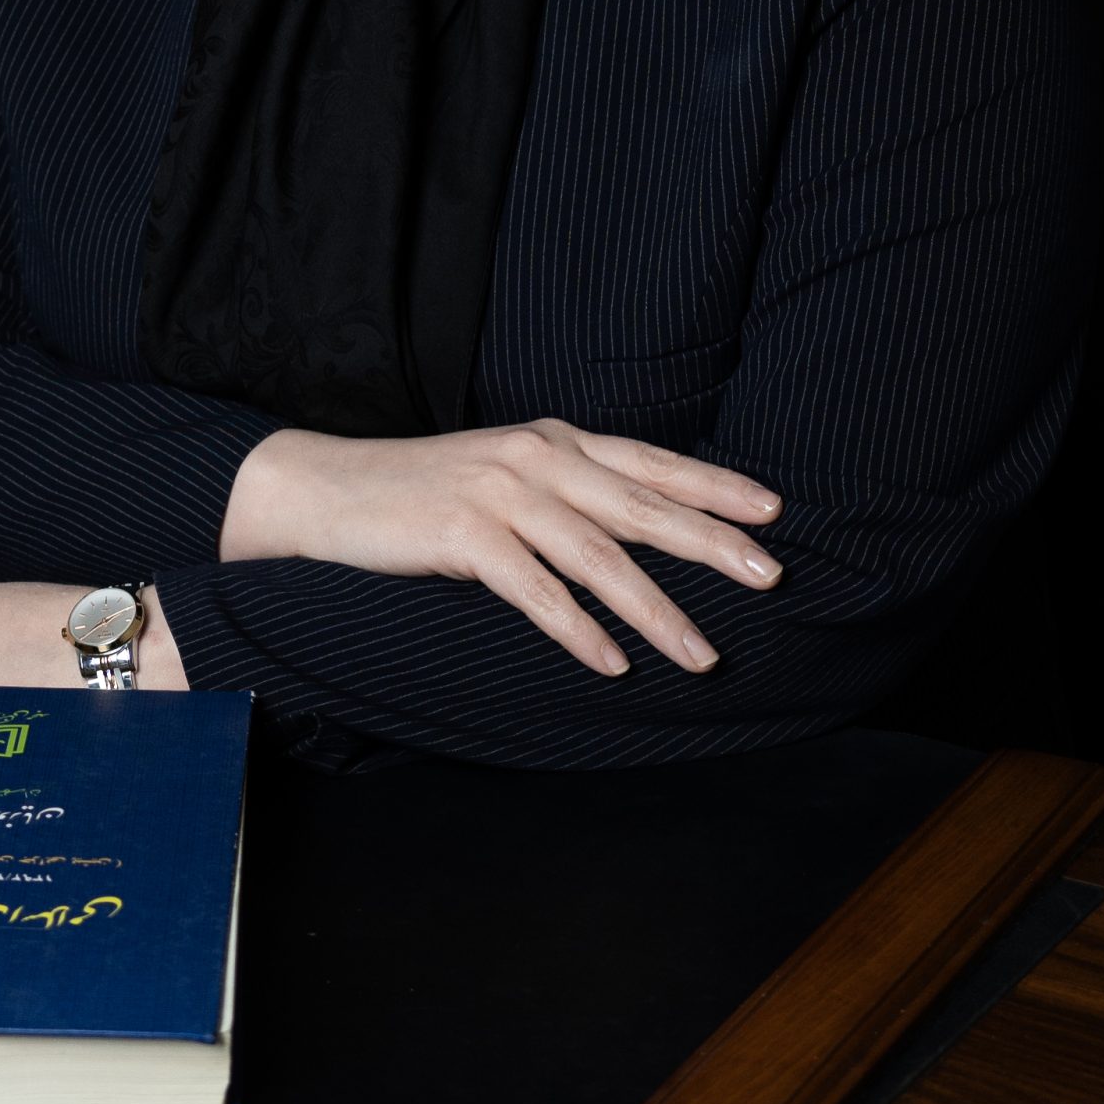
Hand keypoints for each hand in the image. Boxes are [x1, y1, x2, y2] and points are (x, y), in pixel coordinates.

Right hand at [218, 419, 783, 676]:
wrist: (332, 490)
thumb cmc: (426, 494)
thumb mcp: (507, 477)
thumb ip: (568, 493)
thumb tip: (642, 532)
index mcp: (553, 439)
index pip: (649, 461)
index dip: (713, 486)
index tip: (770, 511)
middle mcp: (535, 458)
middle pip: (641, 505)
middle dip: (711, 543)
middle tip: (770, 577)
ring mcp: (500, 494)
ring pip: (598, 557)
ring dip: (657, 611)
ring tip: (703, 654)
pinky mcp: (464, 536)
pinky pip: (537, 591)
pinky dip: (580, 631)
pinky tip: (613, 664)